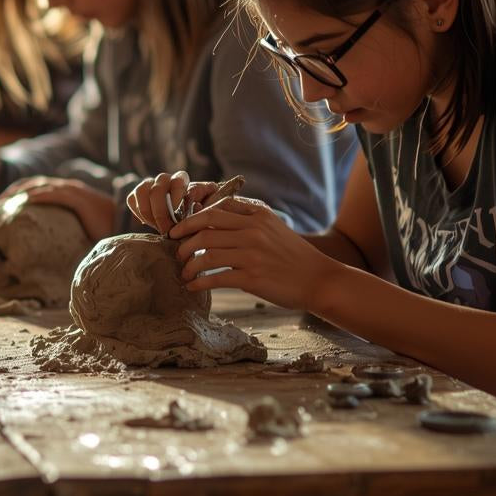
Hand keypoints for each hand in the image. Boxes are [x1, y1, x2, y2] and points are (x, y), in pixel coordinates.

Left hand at [0, 177, 116, 240]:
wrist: (123, 223)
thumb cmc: (100, 227)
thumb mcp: (73, 226)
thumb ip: (59, 228)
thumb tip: (42, 247)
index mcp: (64, 191)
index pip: (34, 186)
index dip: (16, 192)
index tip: (0, 204)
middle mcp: (66, 187)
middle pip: (32, 183)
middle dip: (12, 191)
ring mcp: (73, 191)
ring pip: (41, 186)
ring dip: (21, 192)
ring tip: (5, 201)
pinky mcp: (80, 199)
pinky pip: (56, 194)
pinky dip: (40, 196)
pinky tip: (27, 201)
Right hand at [127, 171, 236, 236]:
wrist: (182, 220)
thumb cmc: (196, 215)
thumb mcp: (205, 210)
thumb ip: (201, 207)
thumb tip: (196, 204)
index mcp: (182, 179)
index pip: (177, 181)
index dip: (176, 197)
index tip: (179, 216)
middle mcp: (165, 179)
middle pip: (157, 189)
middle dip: (160, 213)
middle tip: (166, 230)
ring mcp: (149, 184)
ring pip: (141, 191)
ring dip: (147, 212)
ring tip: (156, 227)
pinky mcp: (137, 194)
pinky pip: (132, 199)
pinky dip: (138, 213)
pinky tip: (149, 223)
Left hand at [168, 196, 338, 311]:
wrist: (320, 280)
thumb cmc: (294, 256)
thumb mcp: (274, 228)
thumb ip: (248, 222)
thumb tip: (214, 224)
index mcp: (257, 216)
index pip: (215, 209)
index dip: (192, 218)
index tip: (180, 230)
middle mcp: (253, 231)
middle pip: (204, 229)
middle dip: (183, 240)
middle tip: (176, 251)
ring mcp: (251, 254)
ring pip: (205, 254)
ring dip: (188, 264)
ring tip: (184, 272)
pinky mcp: (251, 277)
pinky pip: (215, 278)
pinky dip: (198, 282)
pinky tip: (192, 286)